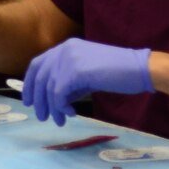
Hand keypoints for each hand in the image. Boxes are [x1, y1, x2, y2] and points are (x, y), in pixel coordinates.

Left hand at [20, 39, 154, 125]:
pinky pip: (59, 93)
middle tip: (41, 116)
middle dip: (38, 99)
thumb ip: (69, 83)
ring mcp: (69, 58)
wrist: (140, 69)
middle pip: (39, 77)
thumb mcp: (87, 76)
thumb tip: (54, 100)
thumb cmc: (117, 73)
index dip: (30, 83)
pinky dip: (61, 106)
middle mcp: (64, 50)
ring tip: (58, 120)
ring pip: (48, 87)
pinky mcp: (76, 71)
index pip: (38, 64)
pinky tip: (70, 113)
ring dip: (51, 107)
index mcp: (66, 47)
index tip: (29, 100)